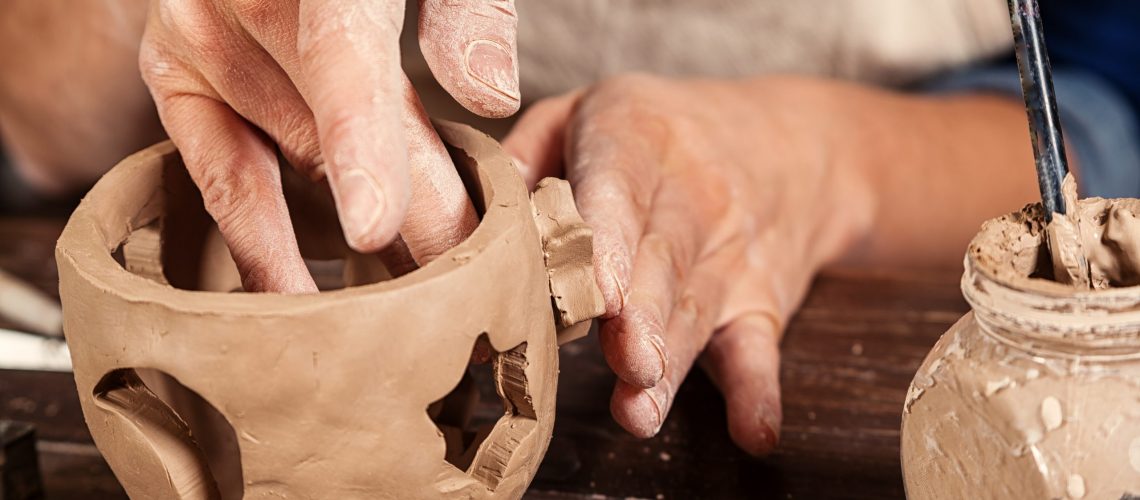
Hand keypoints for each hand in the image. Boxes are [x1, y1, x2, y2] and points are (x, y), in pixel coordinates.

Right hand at [139, 0, 519, 291]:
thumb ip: (466, 7)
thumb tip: (488, 99)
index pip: (341, 56)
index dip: (360, 143)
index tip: (374, 229)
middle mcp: (233, 0)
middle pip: (327, 137)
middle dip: (402, 225)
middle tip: (456, 302)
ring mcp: (192, 42)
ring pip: (280, 169)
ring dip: (340, 250)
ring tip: (394, 325)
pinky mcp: (172, 80)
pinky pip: (215, 178)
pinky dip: (260, 240)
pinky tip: (294, 301)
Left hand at [503, 75, 876, 454]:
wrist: (793, 145)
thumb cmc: (659, 132)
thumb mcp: (590, 108)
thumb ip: (528, 148)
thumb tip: (480, 212)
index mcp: (640, 138)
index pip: (621, 187)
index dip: (610, 239)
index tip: (599, 290)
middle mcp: (693, 197)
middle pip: (663, 262)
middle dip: (642, 317)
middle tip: (625, 361)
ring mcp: (729, 256)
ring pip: (695, 311)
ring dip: (673, 363)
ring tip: (642, 410)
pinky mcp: (758, 301)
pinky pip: (758, 347)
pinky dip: (758, 392)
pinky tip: (754, 432)